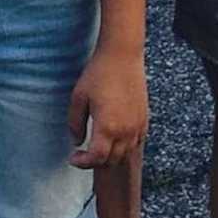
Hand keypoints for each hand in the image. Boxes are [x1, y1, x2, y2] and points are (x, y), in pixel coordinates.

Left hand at [68, 46, 147, 168]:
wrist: (122, 55)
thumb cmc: (98, 73)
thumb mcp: (79, 97)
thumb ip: (75, 123)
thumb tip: (77, 142)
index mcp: (107, 127)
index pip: (97, 158)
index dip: (83, 163)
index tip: (73, 158)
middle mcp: (125, 131)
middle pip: (112, 160)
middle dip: (96, 161)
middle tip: (84, 153)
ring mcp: (137, 126)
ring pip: (125, 154)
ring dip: (111, 156)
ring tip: (98, 146)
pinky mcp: (144, 119)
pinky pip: (136, 143)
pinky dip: (124, 147)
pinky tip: (114, 137)